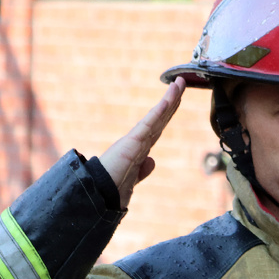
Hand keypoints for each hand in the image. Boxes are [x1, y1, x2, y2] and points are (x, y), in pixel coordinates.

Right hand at [99, 78, 185, 208]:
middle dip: (172, 100)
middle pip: (160, 117)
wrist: (98, 195)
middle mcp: (138, 142)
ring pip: (157, 116)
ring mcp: (136, 141)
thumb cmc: (111, 189)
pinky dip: (159, 112)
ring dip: (170, 99)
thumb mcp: (132, 179)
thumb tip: (151, 161)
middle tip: (181, 82)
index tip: (176, 99)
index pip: (157, 126)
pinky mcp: (133, 142)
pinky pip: (149, 124)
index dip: (167, 113)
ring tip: (179, 83)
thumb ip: (142, 170)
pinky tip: (168, 100)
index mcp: (139, 149)